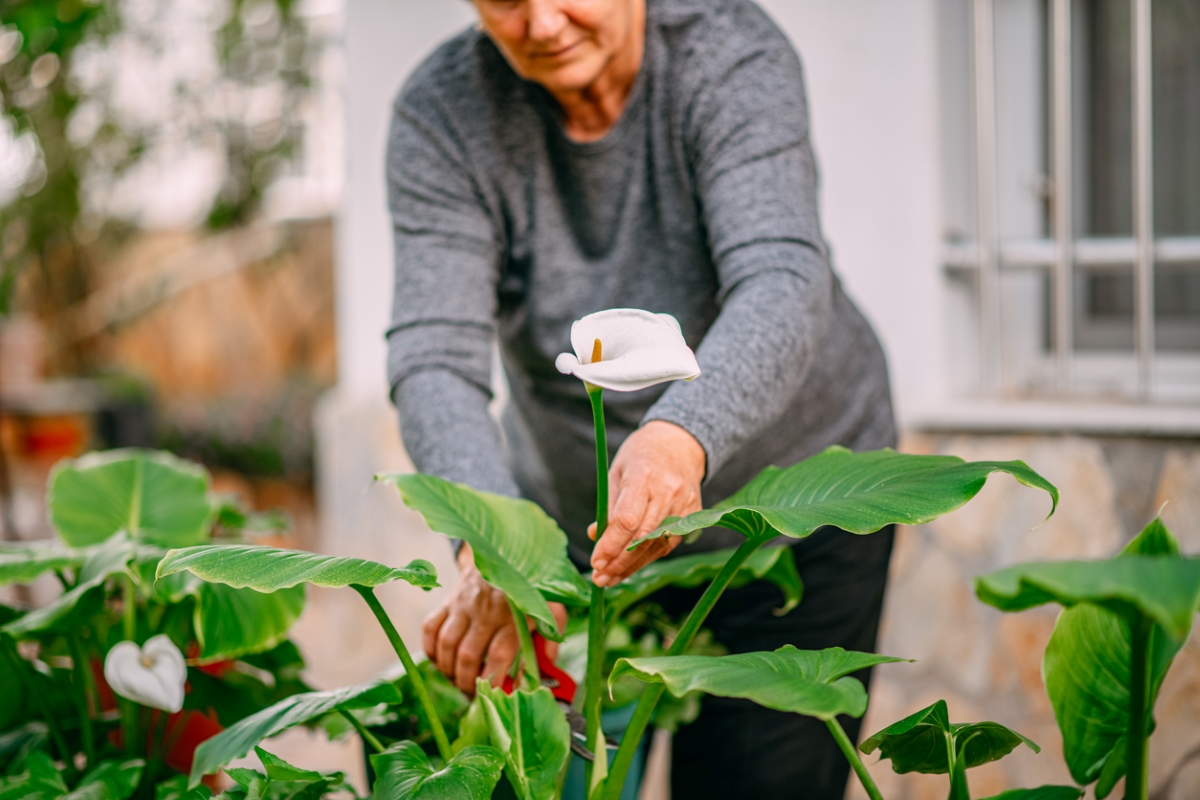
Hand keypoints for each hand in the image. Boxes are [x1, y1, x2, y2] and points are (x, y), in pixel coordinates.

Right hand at [422, 545, 566, 694]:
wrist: (503, 553)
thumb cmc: (530, 589)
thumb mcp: (551, 608)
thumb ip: (552, 638)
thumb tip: (545, 666)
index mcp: (514, 615)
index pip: (499, 655)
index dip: (493, 681)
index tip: (493, 697)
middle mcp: (486, 610)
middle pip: (468, 655)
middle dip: (468, 682)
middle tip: (473, 694)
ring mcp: (463, 604)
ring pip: (446, 644)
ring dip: (449, 670)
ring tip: (458, 681)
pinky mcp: (447, 600)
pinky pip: (429, 628)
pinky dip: (430, 650)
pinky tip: (441, 662)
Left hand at [589, 420, 705, 586]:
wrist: (680, 444)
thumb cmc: (641, 456)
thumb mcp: (617, 471)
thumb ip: (608, 505)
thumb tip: (594, 536)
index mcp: (644, 476)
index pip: (627, 519)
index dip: (611, 544)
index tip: (595, 561)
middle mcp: (668, 492)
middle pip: (642, 537)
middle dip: (618, 562)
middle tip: (599, 579)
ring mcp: (685, 505)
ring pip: (656, 545)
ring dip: (631, 567)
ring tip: (610, 579)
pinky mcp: (694, 515)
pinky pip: (668, 543)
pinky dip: (647, 557)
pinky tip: (629, 567)